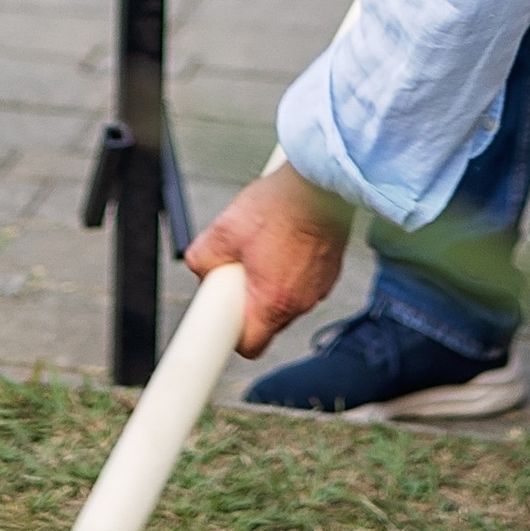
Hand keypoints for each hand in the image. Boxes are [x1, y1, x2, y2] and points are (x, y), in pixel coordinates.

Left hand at [184, 160, 350, 354]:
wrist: (321, 184)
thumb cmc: (280, 205)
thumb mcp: (225, 229)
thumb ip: (204, 257)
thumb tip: (199, 267)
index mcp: (274, 302)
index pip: (251, 346)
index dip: (233, 336)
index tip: (224, 320)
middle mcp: (301, 302)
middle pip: (268, 321)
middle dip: (250, 301)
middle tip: (240, 269)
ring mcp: (320, 287)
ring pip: (286, 300)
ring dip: (271, 282)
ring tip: (264, 247)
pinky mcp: (330, 270)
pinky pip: (304, 281)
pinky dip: (292, 269)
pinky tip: (284, 241)